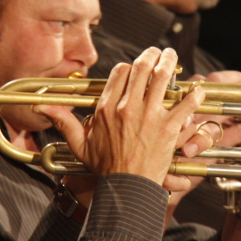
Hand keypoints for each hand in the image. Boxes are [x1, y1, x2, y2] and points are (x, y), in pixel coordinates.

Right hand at [35, 47, 203, 184]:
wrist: (126, 188)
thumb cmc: (105, 169)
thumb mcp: (79, 145)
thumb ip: (64, 122)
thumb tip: (44, 108)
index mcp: (108, 108)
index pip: (120, 72)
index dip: (129, 66)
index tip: (136, 67)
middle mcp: (128, 108)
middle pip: (142, 68)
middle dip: (152, 55)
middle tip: (159, 52)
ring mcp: (149, 117)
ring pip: (162, 78)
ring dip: (170, 63)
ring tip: (173, 57)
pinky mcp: (168, 128)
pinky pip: (184, 104)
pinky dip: (193, 94)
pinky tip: (197, 89)